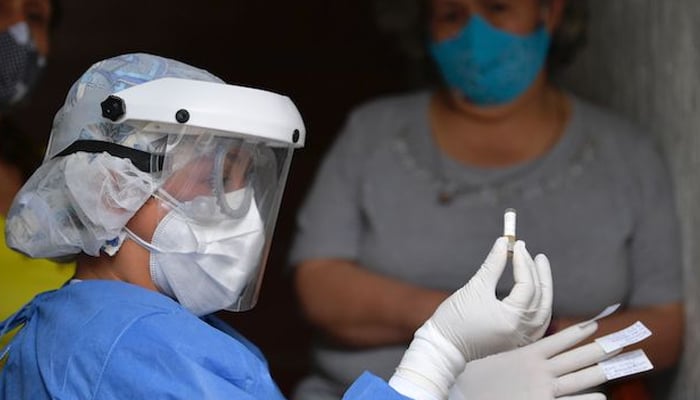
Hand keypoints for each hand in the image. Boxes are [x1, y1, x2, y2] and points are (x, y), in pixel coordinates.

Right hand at [389, 237, 552, 399]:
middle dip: (538, 273)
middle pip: (540, 298)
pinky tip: (538, 295)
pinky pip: (537, 324)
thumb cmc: (455, 319)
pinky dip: (539, 308)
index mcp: (512, 319)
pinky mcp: (515, 342)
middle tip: (533, 254)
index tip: (517, 245)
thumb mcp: (475, 287)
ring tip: (539, 270)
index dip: (523, 262)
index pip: (527, 285)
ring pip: (543, 312)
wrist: (443, 347)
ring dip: (543, 290)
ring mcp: (520, 340)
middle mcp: (520, 332)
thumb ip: (493, 264)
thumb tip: (503, 242)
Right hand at [449, 322, 613, 399]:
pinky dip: (588, 399)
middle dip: (602, 348)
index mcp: (527, 354)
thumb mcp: (496, 359)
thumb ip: (517, 355)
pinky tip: (601, 397)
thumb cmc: (476, 378)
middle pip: (579, 357)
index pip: (561, 339)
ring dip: (601, 370)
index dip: (580, 332)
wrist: (465, 394)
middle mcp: (540, 370)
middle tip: (623, 342)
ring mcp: (544, 390)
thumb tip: (531, 351)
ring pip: (581, 378)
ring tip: (619, 363)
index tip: (596, 325)